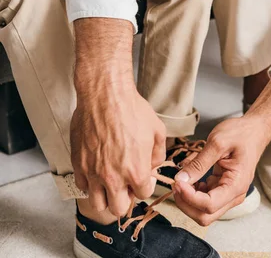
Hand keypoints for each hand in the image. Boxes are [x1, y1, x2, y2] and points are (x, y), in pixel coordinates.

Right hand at [71, 82, 165, 217]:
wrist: (105, 95)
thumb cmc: (132, 109)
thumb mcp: (157, 129)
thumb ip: (158, 153)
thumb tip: (153, 164)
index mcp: (136, 172)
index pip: (143, 194)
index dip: (145, 185)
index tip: (143, 176)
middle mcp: (113, 178)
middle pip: (119, 209)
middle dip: (125, 198)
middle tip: (126, 184)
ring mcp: (93, 172)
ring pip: (98, 204)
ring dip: (105, 195)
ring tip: (109, 180)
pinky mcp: (78, 164)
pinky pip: (82, 185)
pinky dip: (89, 182)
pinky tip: (96, 168)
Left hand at [173, 73, 270, 224]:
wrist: (254, 130)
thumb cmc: (240, 133)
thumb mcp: (217, 142)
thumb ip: (199, 163)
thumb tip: (181, 179)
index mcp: (236, 185)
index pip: (209, 205)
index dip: (189, 198)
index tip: (177, 182)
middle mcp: (234, 195)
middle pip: (205, 215)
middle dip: (186, 203)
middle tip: (176, 182)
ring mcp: (229, 194)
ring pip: (204, 212)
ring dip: (188, 200)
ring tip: (181, 179)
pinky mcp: (223, 190)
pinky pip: (205, 201)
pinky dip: (193, 194)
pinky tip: (190, 179)